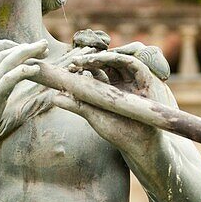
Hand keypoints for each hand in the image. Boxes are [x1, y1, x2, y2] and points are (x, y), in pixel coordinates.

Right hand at [0, 38, 47, 148]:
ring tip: (44, 50)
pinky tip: (36, 69)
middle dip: (24, 46)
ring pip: (8, 60)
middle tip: (42, 45)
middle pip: (3, 51)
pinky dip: (24, 70)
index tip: (23, 48)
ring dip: (28, 52)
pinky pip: (10, 78)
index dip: (7, 44)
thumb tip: (2, 90)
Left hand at [54, 41, 172, 153]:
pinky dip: (121, 59)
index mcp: (108, 88)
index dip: (82, 66)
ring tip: (88, 60)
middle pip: (106, 62)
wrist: (139, 144)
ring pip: (118, 60)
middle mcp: (121, 81)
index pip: (95, 70)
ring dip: (104, 57)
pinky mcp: (146, 81)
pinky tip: (108, 59)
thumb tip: (55, 97)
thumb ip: (76, 105)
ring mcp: (134, 80)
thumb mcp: (93, 116)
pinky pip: (134, 64)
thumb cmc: (118, 132)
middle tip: (76, 61)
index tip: (70, 67)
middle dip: (91, 59)